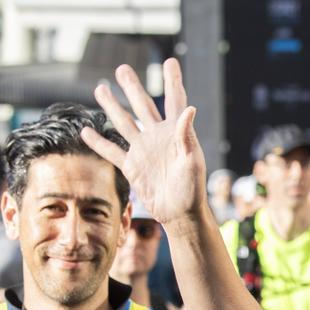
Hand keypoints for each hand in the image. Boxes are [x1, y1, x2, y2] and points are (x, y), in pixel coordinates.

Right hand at [81, 59, 205, 226]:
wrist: (179, 213)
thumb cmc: (192, 189)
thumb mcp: (192, 161)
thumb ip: (186, 135)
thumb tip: (189, 108)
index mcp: (177, 133)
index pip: (175, 101)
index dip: (173, 81)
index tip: (170, 62)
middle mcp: (158, 137)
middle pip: (143, 106)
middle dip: (132, 87)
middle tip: (122, 68)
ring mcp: (143, 150)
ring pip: (124, 122)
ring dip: (111, 106)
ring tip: (100, 88)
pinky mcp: (132, 166)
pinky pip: (111, 151)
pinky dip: (98, 142)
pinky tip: (85, 131)